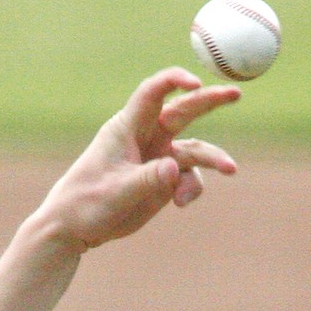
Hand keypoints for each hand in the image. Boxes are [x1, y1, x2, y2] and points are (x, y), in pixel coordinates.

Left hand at [36, 68, 240, 252]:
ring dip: (212, 158)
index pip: (153, 92)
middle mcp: (146, 137)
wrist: (73, 229)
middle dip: (211, 101)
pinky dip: (191, 188)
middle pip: (184, 110)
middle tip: (236, 94)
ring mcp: (157, 158)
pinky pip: (188, 178)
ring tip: (230, 169)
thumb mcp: (116, 192)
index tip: (195, 83)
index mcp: (127, 128)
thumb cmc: (84, 203)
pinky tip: (182, 203)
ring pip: (194, 149)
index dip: (174, 81)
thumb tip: (176, 169)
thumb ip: (147, 179)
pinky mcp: (163, 180)